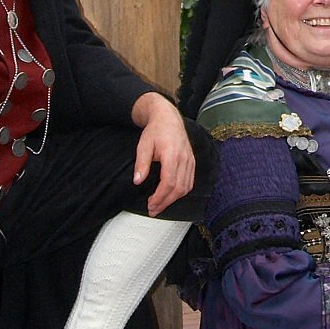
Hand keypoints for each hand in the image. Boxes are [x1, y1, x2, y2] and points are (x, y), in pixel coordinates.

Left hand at [131, 92, 195, 214]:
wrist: (168, 118)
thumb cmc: (155, 131)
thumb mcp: (143, 145)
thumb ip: (141, 163)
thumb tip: (137, 181)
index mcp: (172, 155)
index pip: (168, 182)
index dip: (160, 197)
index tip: (150, 205)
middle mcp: (184, 159)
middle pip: (178, 188)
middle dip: (165, 202)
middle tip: (153, 210)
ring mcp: (190, 161)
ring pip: (186, 187)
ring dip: (173, 199)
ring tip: (160, 205)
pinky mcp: (192, 162)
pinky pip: (190, 182)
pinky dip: (182, 192)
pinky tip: (172, 196)